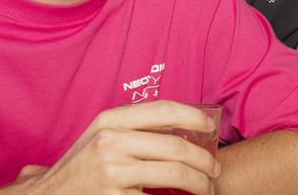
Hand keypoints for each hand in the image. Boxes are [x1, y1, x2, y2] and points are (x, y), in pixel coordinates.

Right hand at [22, 100, 218, 194]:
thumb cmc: (83, 166)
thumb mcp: (102, 136)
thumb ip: (135, 127)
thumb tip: (186, 127)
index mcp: (110, 120)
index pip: (163, 110)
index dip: (194, 116)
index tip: (211, 127)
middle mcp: (111, 143)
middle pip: (175, 147)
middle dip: (204, 160)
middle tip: (214, 170)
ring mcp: (112, 174)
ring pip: (174, 175)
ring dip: (199, 183)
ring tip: (206, 188)